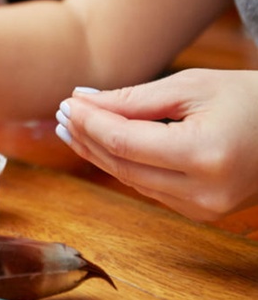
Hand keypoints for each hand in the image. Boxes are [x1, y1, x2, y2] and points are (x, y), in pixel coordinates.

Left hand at [56, 69, 257, 220]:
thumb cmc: (250, 98)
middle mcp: (203, 192)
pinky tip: (101, 144)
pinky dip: (122, 164)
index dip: (89, 123)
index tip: (66, 103)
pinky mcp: (201, 212)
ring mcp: (204, 208)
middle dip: (86, 138)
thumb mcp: (191, 87)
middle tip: (61, 114)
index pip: (124, 142)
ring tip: (71, 127)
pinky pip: (148, 187)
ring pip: (131, 180)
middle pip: (122, 165)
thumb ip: (133, 99)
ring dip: (97, 153)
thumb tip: (82, 101)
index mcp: (203, 155)